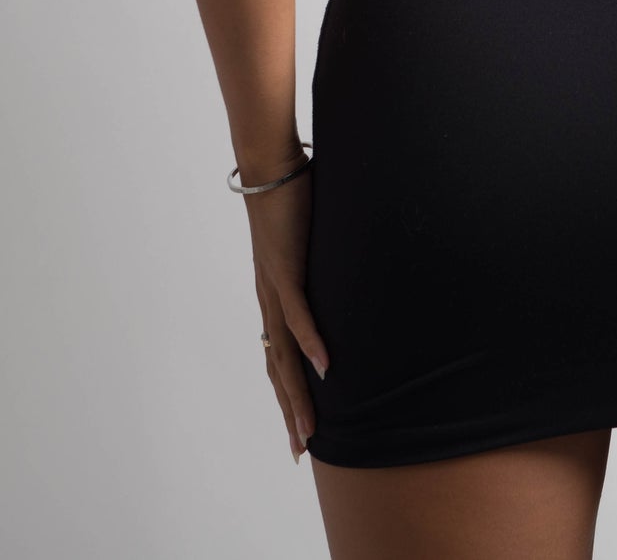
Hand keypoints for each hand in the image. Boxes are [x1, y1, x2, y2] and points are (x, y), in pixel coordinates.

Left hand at [240, 152, 329, 463]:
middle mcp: (269, 298)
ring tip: (309, 429)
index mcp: (274, 294)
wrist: (269, 167)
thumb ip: (322, 260)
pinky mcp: (285, 269)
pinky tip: (326, 368)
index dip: (288, 392)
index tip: (299, 425)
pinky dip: (313, 343)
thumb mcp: (311, 240)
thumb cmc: (290, 195)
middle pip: (279, 367)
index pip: (280, 355)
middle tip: (301, 450)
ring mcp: (275, 286)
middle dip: (290, 411)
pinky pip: (299, 314)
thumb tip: (347, 265)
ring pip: (286, 354)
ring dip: (297, 395)